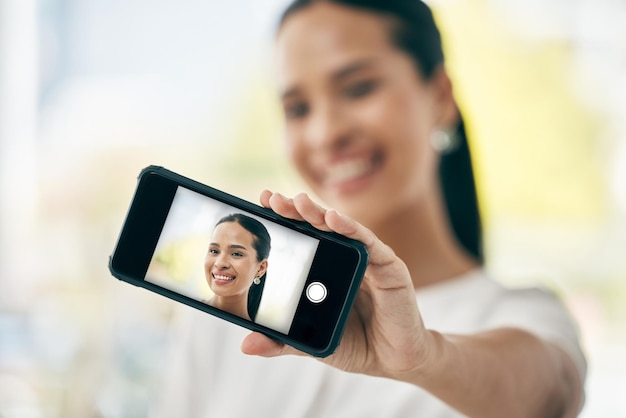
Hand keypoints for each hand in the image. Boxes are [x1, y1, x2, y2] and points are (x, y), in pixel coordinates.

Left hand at [241, 191, 434, 378]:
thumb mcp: (312, 342)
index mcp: (325, 271)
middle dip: (295, 211)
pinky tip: (334, 219)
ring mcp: (367, 260)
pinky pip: (368, 244)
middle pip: (318, 228)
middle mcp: (345, 259)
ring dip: (319, 213)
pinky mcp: (389, 267)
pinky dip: (352, 229)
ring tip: (298, 202)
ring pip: (341, 229)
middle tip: (273, 200)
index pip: (302, 238)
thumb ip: (282, 341)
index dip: (284, 220)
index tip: (262, 203)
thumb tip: (247, 345)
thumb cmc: (355, 344)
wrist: (393, 362)